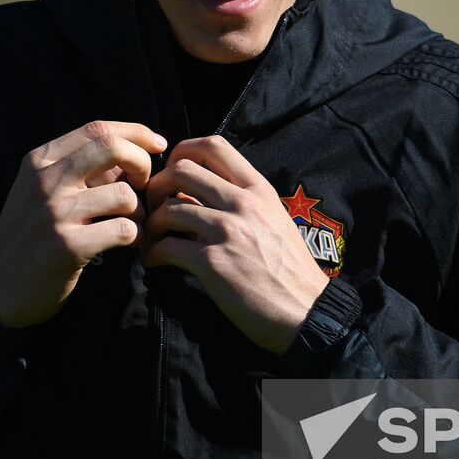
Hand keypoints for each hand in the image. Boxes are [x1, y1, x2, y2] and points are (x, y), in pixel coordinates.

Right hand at [0, 120, 166, 327]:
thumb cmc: (31, 234)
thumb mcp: (42, 191)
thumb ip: (79, 169)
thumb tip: (132, 153)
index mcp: (39, 160)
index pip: (97, 129)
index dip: (136, 132)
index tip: (157, 143)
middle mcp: (45, 181)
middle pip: (111, 147)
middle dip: (142, 161)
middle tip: (146, 183)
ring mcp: (55, 213)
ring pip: (124, 193)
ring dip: (141, 210)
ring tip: (134, 223)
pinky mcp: (69, 247)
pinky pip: (124, 229)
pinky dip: (137, 236)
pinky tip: (130, 243)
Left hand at [143, 136, 328, 353]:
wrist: (306, 312)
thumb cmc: (290, 269)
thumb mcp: (274, 219)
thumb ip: (243, 201)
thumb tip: (201, 192)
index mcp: (258, 190)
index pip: (214, 146)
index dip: (183, 151)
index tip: (172, 170)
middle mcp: (243, 203)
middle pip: (181, 170)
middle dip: (157, 186)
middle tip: (153, 206)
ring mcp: (227, 231)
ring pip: (168, 208)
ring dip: (152, 223)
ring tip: (151, 238)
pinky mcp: (213, 263)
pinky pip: (166, 247)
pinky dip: (152, 254)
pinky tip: (155, 262)